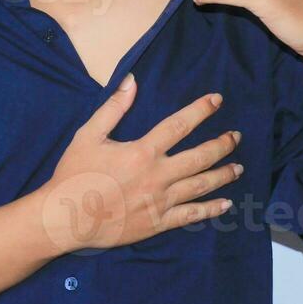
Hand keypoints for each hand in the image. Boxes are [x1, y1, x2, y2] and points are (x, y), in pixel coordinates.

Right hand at [35, 75, 243, 253]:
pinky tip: (226, 204)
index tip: (217, 100)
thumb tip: (132, 80)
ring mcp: (159, 201)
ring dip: (223, 175)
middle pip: (199, 157)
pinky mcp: (157, 222)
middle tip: (236, 137)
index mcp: (142, 151)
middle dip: (221, 145)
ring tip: (238, 167)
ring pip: (200, 186)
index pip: (179, 125)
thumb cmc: (75, 173)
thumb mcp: (89, 135)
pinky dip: (210, 210)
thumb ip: (113, 108)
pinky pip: (190, 216)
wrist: (64, 217)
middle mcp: (157, 176)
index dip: (201, 110)